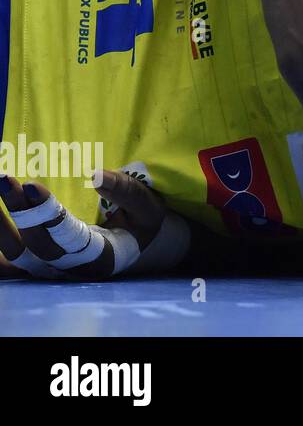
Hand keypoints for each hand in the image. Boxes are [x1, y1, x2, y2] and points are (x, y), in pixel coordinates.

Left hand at [0, 171, 190, 279]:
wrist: (131, 245)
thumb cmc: (140, 224)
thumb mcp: (147, 207)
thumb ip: (126, 191)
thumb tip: (95, 175)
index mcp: (101, 258)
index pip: (68, 239)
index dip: (48, 214)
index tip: (32, 184)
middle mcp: (71, 270)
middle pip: (36, 246)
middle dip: (19, 211)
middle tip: (5, 179)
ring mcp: (49, 270)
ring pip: (16, 255)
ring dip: (0, 226)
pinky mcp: (35, 265)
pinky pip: (9, 260)